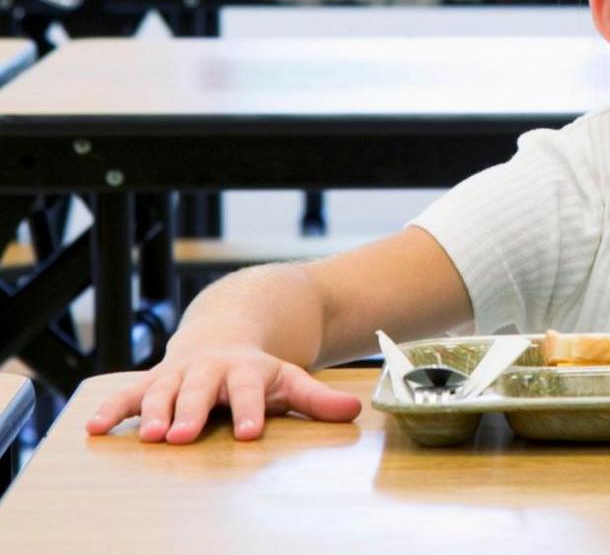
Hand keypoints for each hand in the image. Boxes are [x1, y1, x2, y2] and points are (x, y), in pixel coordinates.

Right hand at [86, 347, 361, 443]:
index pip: (251, 390)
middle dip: (192, 411)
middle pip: (200, 390)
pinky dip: (111, 410)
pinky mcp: (152, 382)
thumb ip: (317, 398)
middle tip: (185, 436)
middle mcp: (208, 370)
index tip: (249, 433)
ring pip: (162, 391)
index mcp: (246, 369)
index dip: (250, 410)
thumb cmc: (257, 369)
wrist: (224, 332)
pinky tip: (94, 430)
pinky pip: (128, 395)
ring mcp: (178, 374)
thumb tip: (355, 412)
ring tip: (148, 436)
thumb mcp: (290, 379)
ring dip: (153, 412)